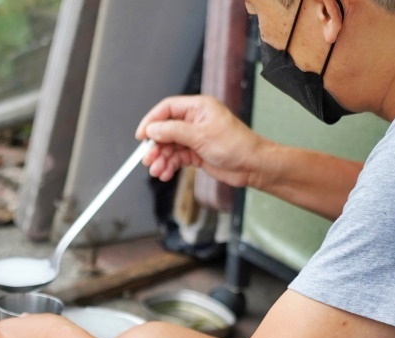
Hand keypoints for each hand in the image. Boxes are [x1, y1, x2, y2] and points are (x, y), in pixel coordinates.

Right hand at [136, 95, 267, 186]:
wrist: (252, 165)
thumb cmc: (236, 145)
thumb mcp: (201, 136)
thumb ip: (174, 131)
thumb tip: (153, 129)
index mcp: (198, 107)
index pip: (167, 109)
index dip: (152, 121)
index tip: (142, 136)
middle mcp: (195, 120)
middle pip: (165, 130)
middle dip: (156, 146)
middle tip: (148, 159)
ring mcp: (195, 137)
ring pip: (169, 146)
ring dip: (161, 159)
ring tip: (157, 170)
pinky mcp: (196, 152)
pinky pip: (176, 157)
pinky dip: (169, 165)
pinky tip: (166, 173)